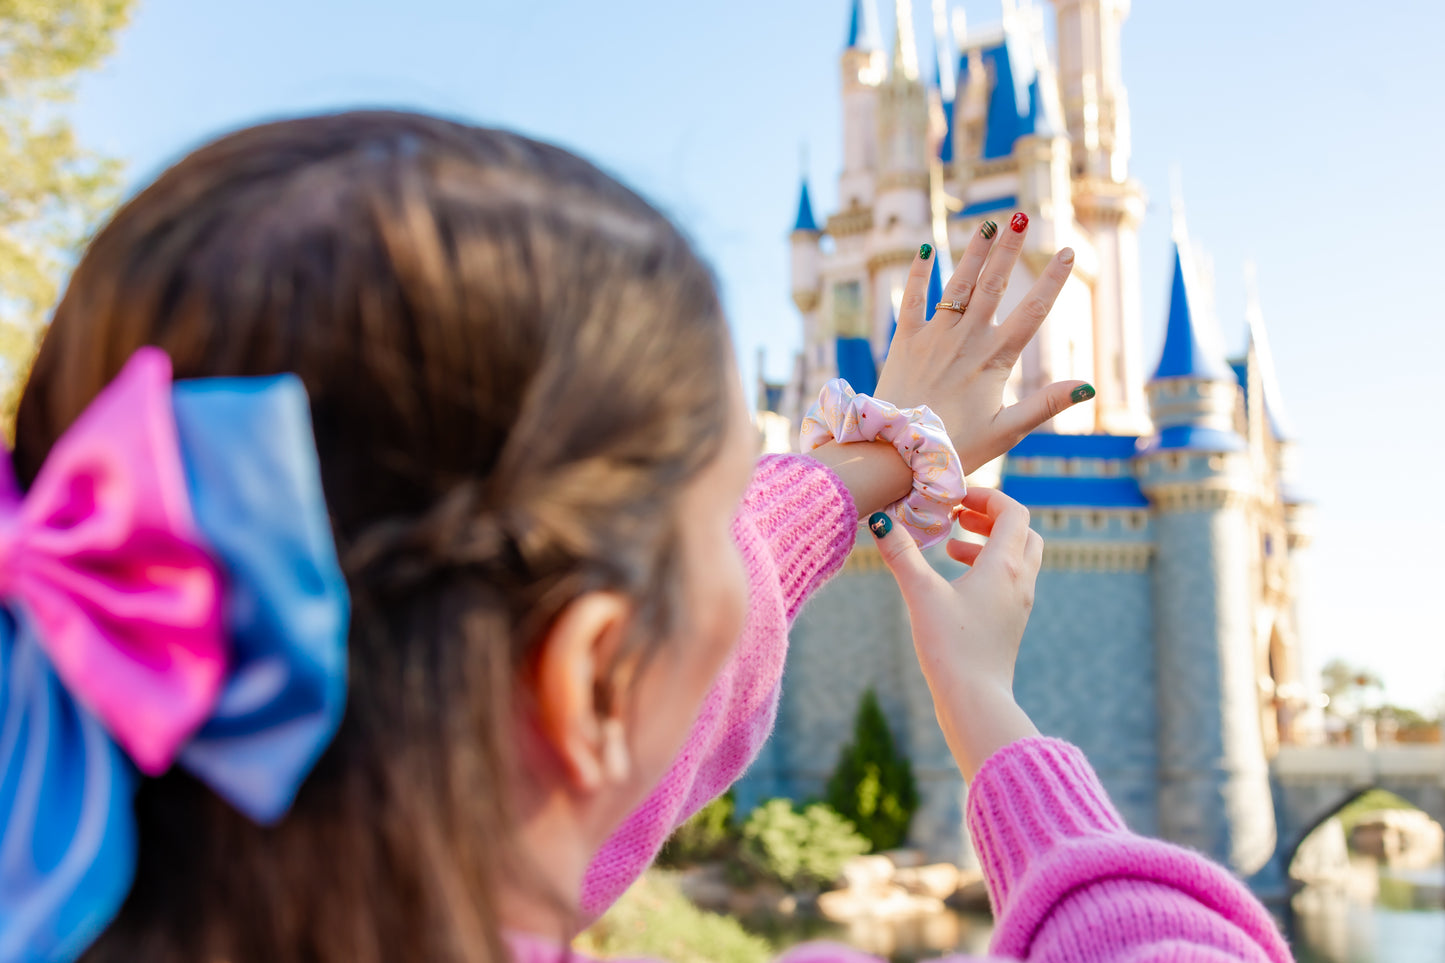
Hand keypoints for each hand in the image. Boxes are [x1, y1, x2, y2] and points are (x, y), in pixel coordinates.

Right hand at [869, 488, 1041, 778]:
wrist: (976, 701)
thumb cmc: (951, 647)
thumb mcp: (921, 595)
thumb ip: (901, 554)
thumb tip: (881, 520)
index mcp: (1004, 566)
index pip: (1013, 512)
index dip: (987, 497)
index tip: (955, 499)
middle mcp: (1020, 581)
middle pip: (1023, 533)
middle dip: (992, 519)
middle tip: (958, 519)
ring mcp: (1019, 604)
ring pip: (1018, 558)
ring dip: (989, 545)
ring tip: (950, 551)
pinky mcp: (1012, 624)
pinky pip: (1010, 583)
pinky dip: (989, 571)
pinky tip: (957, 586)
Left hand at [874, 218, 1091, 474]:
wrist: (895, 450)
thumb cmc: (954, 446)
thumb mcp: (1006, 430)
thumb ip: (1045, 404)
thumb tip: (1087, 386)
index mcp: (995, 359)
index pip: (1032, 311)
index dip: (1052, 280)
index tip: (1066, 250)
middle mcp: (966, 339)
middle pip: (994, 284)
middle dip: (1009, 248)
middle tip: (1020, 216)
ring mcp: (934, 336)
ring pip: (959, 284)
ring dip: (974, 252)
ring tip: (987, 224)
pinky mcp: (904, 340)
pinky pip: (912, 299)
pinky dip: (919, 273)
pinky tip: (928, 249)